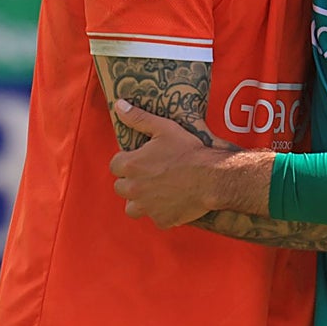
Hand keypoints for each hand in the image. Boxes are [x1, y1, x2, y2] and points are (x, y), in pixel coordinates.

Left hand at [109, 99, 216, 226]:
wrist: (211, 177)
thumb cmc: (188, 150)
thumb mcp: (164, 128)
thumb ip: (138, 118)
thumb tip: (119, 105)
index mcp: (131, 166)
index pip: (115, 165)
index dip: (127, 161)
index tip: (140, 159)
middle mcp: (134, 189)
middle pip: (121, 187)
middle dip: (131, 181)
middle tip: (150, 174)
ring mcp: (147, 207)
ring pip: (132, 208)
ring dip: (140, 201)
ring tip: (156, 192)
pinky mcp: (162, 220)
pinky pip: (156, 218)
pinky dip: (162, 212)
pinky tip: (173, 202)